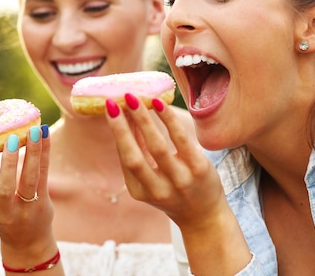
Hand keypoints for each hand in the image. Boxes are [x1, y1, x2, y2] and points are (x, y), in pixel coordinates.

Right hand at [0, 125, 59, 269]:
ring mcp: (26, 208)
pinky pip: (44, 174)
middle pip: (5, 186)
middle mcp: (4, 211)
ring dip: (32, 153)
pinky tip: (45, 134)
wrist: (27, 242)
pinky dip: (44, 152)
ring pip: (30, 178)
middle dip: (8, 162)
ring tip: (34, 130)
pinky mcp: (43, 202)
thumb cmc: (2, 210)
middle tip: (10, 137)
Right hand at [105, 95, 250, 274]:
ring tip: (137, 99)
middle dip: (123, 128)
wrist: (204, 215)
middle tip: (117, 101)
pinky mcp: (199, 170)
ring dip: (145, 120)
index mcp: (138, 190)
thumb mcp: (148, 178)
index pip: (125, 158)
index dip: (118, 132)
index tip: (111, 108)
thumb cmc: (171, 189)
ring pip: (158, 147)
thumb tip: (126, 114)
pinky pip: (181, 140)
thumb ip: (138, 151)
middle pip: (135, 157)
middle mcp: (157, 189)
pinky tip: (160, 105)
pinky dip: (169, 121)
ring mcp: (179, 181)